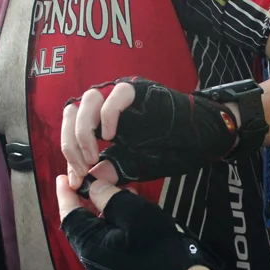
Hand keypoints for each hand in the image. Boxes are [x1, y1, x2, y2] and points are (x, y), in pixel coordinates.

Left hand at [56, 175, 231, 269]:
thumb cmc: (157, 247)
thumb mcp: (134, 214)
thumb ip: (110, 198)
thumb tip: (93, 187)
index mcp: (90, 245)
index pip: (70, 215)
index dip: (65, 194)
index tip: (62, 178)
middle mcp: (92, 258)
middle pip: (82, 224)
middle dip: (87, 199)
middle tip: (93, 179)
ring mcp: (106, 266)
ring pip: (98, 231)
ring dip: (104, 209)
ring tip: (117, 189)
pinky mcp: (120, 269)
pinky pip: (110, 240)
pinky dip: (115, 222)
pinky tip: (130, 212)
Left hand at [61, 77, 238, 189]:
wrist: (200, 140)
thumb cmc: (167, 150)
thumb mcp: (129, 165)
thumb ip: (106, 170)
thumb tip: (83, 180)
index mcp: (102, 119)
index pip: (71, 127)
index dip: (69, 152)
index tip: (77, 177)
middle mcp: (108, 103)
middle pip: (72, 111)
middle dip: (72, 143)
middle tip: (85, 166)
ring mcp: (123, 94)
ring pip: (88, 99)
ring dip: (85, 130)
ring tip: (96, 154)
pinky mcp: (140, 89)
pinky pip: (116, 95)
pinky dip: (108, 116)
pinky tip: (111, 137)